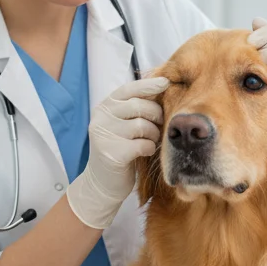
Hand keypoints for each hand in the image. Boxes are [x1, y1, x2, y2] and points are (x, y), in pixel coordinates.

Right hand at [66, 77, 169, 229]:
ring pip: (143, 125)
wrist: (102, 183)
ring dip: (153, 135)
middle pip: (139, 106)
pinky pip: (143, 144)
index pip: (128, 89)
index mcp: (104, 107)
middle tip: (158, 127)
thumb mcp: (123, 125)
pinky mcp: (111, 153)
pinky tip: (144, 152)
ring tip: (149, 141)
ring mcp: (104, 135)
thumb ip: (135, 109)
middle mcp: (101, 118)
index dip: (148, 85)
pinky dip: (149, 148)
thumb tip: (162, 87)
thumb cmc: (119, 150)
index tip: (166, 82)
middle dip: (156, 115)